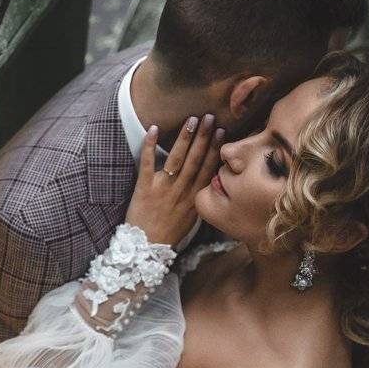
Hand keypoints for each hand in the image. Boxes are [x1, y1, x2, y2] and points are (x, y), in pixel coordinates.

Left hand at [124, 115, 223, 246]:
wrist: (146, 249)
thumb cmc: (168, 234)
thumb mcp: (192, 219)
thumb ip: (200, 199)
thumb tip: (209, 182)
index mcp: (194, 198)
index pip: (208, 168)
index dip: (216, 149)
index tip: (223, 132)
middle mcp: (181, 191)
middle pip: (196, 159)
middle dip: (204, 137)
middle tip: (211, 118)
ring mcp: (163, 189)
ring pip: (177, 158)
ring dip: (185, 138)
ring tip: (192, 120)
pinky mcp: (144, 188)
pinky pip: (148, 163)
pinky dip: (150, 146)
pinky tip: (153, 129)